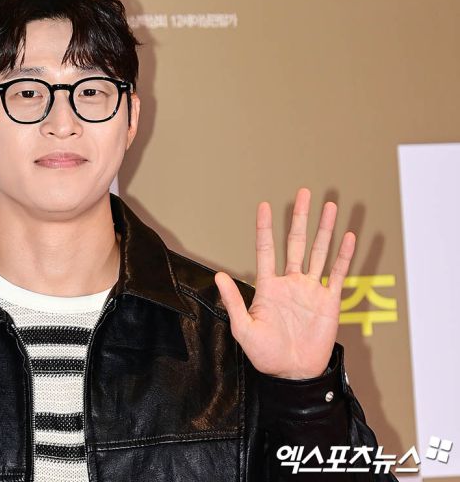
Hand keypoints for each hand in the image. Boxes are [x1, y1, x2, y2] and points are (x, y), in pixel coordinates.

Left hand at [214, 188, 355, 379]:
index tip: (264, 205)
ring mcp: (311, 289)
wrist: (292, 374)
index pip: (266, 249)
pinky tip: (348, 237)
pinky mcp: (329, 300)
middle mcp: (290, 282)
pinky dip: (344, 255)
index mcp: (268, 286)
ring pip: (319, 251)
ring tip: (330, 206)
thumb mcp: (243, 328)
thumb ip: (233, 301)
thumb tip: (219, 275)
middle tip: (305, 192)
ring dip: (324, 229)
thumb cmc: (265, 354)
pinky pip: (339, 273)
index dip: (265, 228)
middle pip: (296, 242)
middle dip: (300, 217)